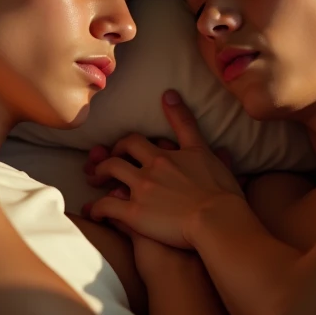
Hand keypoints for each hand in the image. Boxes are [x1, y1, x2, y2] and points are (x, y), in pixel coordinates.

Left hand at [84, 90, 243, 247]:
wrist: (217, 219)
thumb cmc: (221, 192)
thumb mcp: (208, 153)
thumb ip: (191, 127)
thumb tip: (174, 95)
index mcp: (170, 154)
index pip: (148, 138)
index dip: (132, 139)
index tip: (127, 138)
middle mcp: (153, 165)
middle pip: (125, 148)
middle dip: (113, 150)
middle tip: (108, 158)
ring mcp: (142, 188)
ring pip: (110, 170)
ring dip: (99, 172)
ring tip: (94, 179)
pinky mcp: (135, 213)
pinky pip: (107, 206)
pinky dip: (97, 208)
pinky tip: (94, 212)